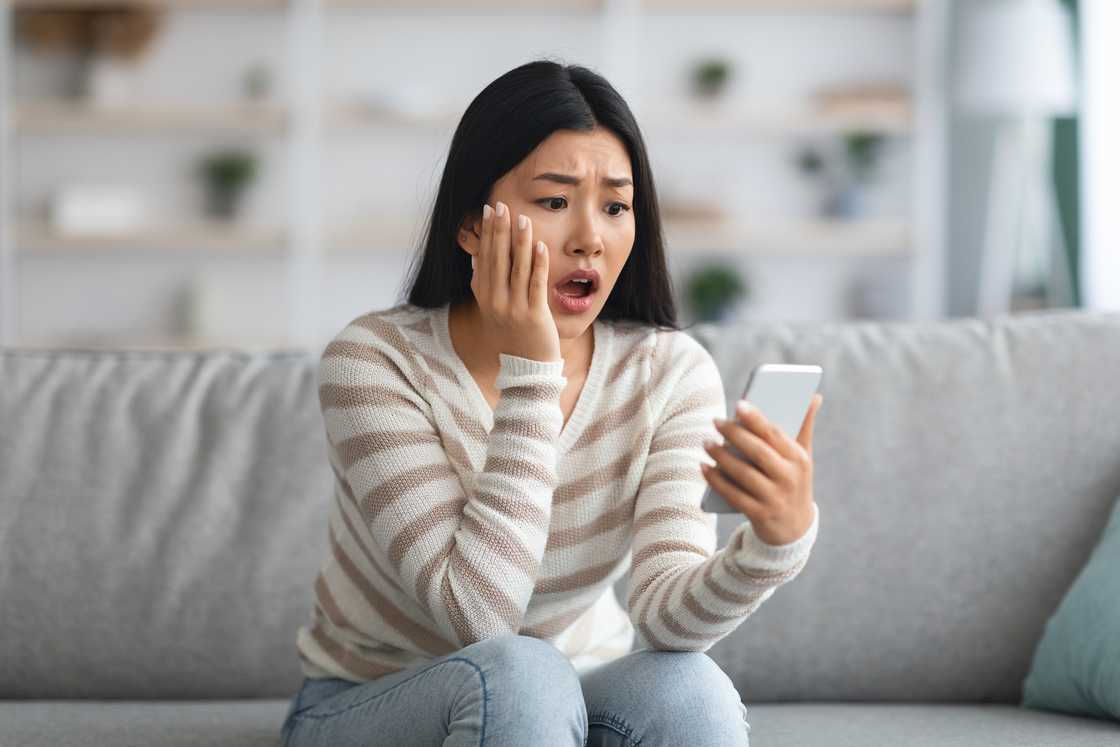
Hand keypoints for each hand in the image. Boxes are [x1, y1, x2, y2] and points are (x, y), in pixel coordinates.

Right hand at [471, 201, 561, 362]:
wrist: (526, 367)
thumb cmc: (512, 334)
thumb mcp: (491, 308)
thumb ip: (484, 283)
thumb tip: (477, 257)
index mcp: (484, 296)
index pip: (484, 258)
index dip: (487, 233)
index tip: (489, 210)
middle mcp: (496, 301)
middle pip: (497, 259)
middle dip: (500, 231)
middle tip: (503, 205)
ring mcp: (515, 308)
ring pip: (517, 269)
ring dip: (520, 242)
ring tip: (523, 219)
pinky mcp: (534, 315)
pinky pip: (536, 284)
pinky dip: (538, 264)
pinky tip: (541, 246)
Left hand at [700, 393, 823, 545]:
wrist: (794, 530)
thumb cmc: (793, 481)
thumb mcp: (803, 458)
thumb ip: (804, 427)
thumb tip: (814, 396)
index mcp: (800, 460)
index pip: (776, 435)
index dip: (757, 419)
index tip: (739, 404)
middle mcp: (789, 479)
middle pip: (758, 452)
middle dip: (735, 434)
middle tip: (716, 421)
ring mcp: (774, 498)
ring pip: (743, 473)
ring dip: (721, 456)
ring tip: (706, 441)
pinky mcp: (759, 515)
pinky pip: (733, 494)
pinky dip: (716, 480)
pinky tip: (703, 466)